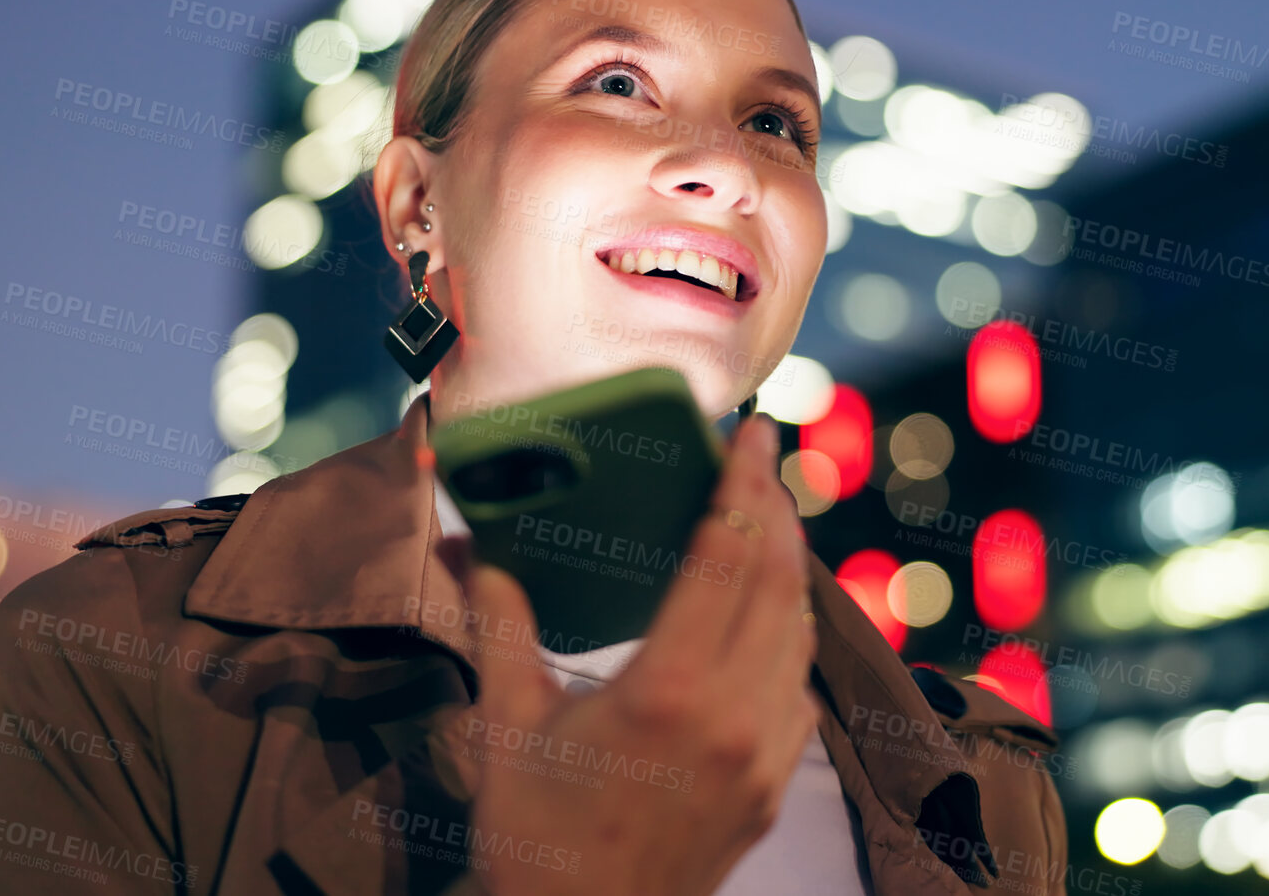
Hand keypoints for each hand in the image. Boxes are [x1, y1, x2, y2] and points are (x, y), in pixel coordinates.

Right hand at [448, 412, 819, 895]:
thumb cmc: (537, 836)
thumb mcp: (508, 725)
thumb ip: (499, 625)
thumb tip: (470, 547)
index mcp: (669, 689)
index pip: (725, 556)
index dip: (744, 485)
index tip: (752, 432)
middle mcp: (734, 715)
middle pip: (778, 581)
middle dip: (775, 511)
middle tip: (759, 462)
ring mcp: (765, 755)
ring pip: (798, 633)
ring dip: (787, 570)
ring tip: (764, 525)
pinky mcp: (774, 787)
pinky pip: (799, 689)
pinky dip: (788, 638)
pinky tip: (763, 622)